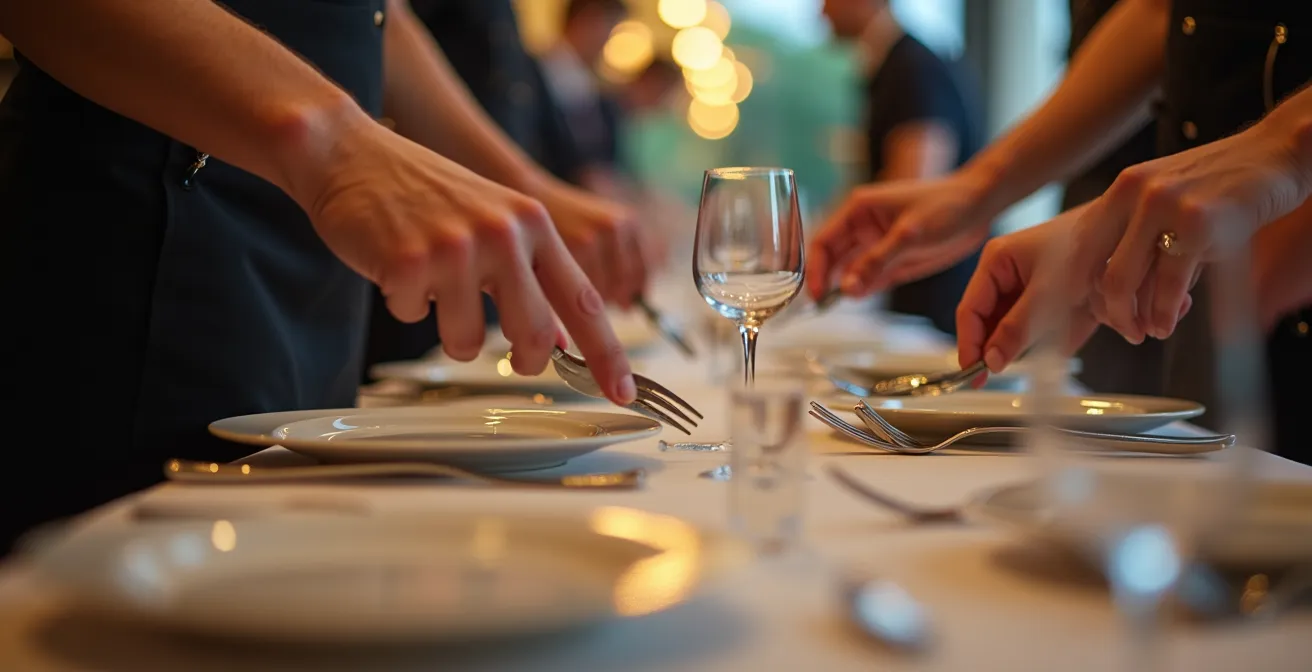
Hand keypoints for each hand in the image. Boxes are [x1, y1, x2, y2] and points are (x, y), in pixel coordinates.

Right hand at [299, 119, 635, 404]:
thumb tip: (558, 342)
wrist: (350, 151)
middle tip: (510, 358)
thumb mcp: (495, 219)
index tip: (624, 392)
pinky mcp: (409, 261)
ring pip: (469, 342)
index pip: (584, 300)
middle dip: (524, 361)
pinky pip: (413, 319)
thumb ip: (531, 274)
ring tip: (433, 288)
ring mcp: (457, 247)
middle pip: (532, 336)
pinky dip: (401, 303)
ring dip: (449, 331)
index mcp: (533, 223)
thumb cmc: (424, 192)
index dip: (607, 354)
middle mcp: (503, 233)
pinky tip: (394, 265)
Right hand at [806, 173, 994, 298]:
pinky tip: (861, 297)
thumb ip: (877, 262)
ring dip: (846, 287)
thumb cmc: (946, 205)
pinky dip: (864, 289)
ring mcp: (878, 245)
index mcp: (859, 210)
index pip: (824, 241)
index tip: (816, 293)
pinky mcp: (893, 260)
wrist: (980, 205)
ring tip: (838, 306)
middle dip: (826, 281)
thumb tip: (848, 289)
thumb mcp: (909, 234)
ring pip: (850, 271)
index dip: (815, 268)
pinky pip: (871, 278)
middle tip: (822, 306)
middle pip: (832, 258)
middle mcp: (863, 228)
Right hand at [955, 211, 1192, 374]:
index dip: (969, 344)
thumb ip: (1016, 329)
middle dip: (999, 347)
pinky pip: (1042, 333)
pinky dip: (1055, 341)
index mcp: (995, 262)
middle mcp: (1007, 277)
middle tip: (999, 376)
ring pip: (1016, 332)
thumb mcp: (1047, 293)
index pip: (970, 310)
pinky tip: (1075, 325)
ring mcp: (1029, 292)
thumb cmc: (1087, 248)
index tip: (973, 373)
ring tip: (1056, 334)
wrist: (1131, 239)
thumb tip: (990, 362)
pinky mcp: (1051, 305)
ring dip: (1032, 343)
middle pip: (990, 324)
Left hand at [1066, 119, 1311, 342]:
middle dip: (1108, 311)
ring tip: (1146, 332)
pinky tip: (1166, 326)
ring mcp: (1163, 206)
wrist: (1277, 154)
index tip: (1090, 310)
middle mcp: (1134, 193)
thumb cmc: (1222, 187)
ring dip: (1133, 319)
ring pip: (1125, 282)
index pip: (1081, 247)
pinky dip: (1164, 314)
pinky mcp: (1197, 224)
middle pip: (1098, 270)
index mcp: (1122, 189)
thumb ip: (1140, 240)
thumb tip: (1117, 297)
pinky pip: (1168, 284)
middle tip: (1124, 330)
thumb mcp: (1167, 203)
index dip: (1080, 285)